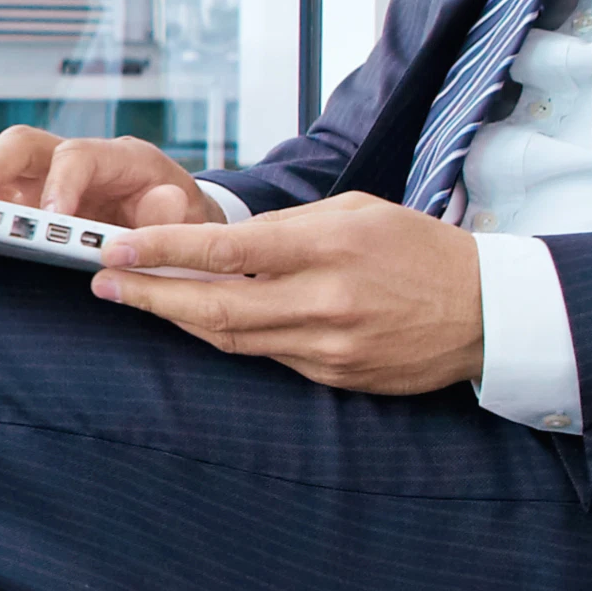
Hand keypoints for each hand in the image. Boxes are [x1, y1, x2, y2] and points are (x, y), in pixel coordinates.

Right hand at [0, 128, 224, 230]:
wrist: (180, 224)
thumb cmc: (183, 224)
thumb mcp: (194, 223)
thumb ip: (178, 215)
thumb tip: (166, 202)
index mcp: (122, 159)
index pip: (78, 157)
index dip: (59, 185)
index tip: (46, 221)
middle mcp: (79, 156)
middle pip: (23, 142)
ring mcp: (50, 173)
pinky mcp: (30, 192)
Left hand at [90, 194, 486, 394]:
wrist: (487, 312)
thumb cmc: (419, 249)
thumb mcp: (356, 213)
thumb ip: (285, 226)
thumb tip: (221, 244)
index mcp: (328, 248)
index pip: (225, 251)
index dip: (162, 251)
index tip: (117, 248)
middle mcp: (324, 302)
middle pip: (215, 308)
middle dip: (150, 296)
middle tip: (104, 283)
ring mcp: (328, 348)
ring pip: (232, 339)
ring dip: (178, 320)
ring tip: (135, 299)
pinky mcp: (334, 377)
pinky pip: (266, 357)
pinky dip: (228, 338)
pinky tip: (197, 321)